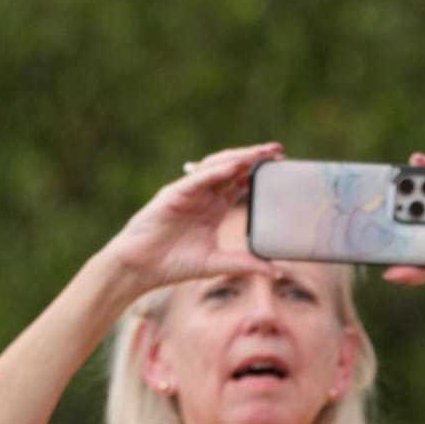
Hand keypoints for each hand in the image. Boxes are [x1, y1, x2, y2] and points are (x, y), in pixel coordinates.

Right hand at [99, 142, 282, 295]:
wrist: (143, 266)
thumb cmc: (175, 263)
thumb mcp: (218, 263)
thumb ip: (246, 264)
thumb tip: (276, 272)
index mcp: (215, 208)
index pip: (241, 184)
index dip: (259, 175)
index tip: (281, 167)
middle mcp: (203, 196)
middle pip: (232, 170)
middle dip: (254, 159)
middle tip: (278, 151)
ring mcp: (188, 192)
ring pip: (216, 168)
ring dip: (238, 159)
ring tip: (260, 152)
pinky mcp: (174, 194)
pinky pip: (198, 180)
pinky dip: (216, 172)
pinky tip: (234, 167)